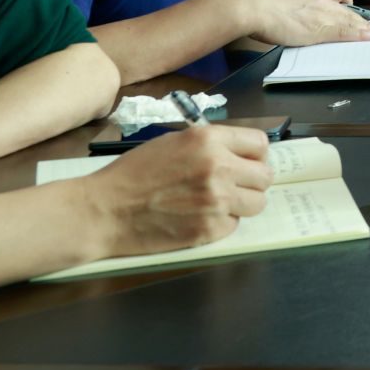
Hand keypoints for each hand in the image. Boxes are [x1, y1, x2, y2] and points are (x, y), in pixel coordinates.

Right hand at [84, 124, 272, 257]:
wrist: (103, 211)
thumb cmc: (133, 174)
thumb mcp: (174, 142)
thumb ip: (211, 145)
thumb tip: (240, 154)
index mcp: (209, 140)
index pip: (260, 144)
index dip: (256, 155)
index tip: (248, 163)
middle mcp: (219, 168)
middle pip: (265, 176)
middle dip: (252, 181)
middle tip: (233, 186)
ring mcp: (217, 200)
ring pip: (257, 203)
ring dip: (242, 204)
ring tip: (216, 203)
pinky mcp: (210, 229)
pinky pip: (234, 224)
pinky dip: (221, 223)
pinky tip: (197, 218)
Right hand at [236, 0, 369, 47]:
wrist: (250, 5)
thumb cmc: (254, 2)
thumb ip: (288, 2)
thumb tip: (284, 12)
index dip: (346, 1)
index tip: (351, 8)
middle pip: (347, 8)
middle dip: (360, 18)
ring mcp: (321, 12)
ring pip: (350, 19)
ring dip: (365, 28)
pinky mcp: (319, 29)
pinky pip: (346, 31)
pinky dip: (361, 34)